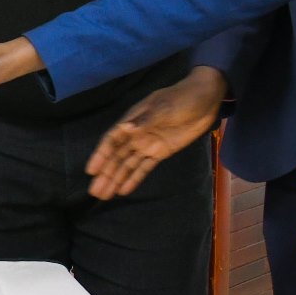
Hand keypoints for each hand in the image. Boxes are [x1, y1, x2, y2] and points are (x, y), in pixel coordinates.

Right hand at [84, 66, 227, 199]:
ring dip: (116, 179)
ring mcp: (148, 144)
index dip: (100, 155)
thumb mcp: (163, 108)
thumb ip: (144, 120)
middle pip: (117, 156)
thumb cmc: (181, 99)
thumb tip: (124, 128)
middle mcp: (136, 134)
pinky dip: (134, 179)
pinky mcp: (160, 152)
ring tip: (104, 196)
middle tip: (94, 192)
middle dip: (106, 173)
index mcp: (133, 121)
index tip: (91, 171)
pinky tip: (124, 190)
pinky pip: (144, 168)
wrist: (204, 99)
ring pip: (127, 165)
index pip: (112, 140)